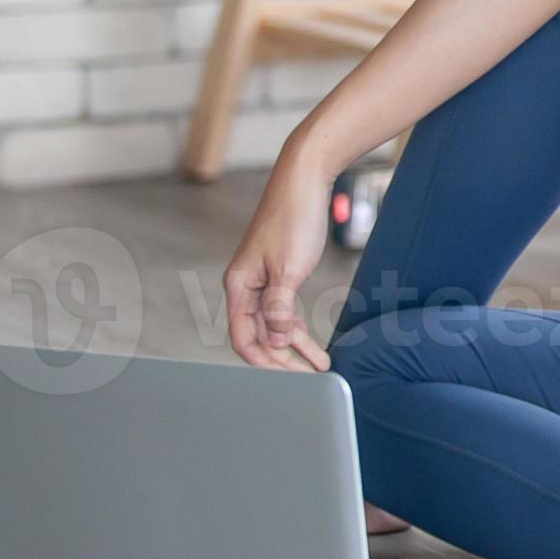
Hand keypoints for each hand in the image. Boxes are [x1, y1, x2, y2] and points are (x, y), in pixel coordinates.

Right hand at [224, 138, 337, 372]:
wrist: (305, 180)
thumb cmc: (294, 218)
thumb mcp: (289, 269)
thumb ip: (278, 309)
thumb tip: (272, 342)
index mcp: (238, 286)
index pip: (242, 337)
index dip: (264, 361)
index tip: (290, 378)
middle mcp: (244, 286)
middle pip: (256, 336)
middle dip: (281, 360)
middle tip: (308, 379)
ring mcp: (260, 281)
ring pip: (272, 326)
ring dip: (294, 347)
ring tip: (320, 366)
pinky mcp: (277, 274)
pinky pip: (282, 311)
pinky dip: (297, 328)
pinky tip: (312, 344)